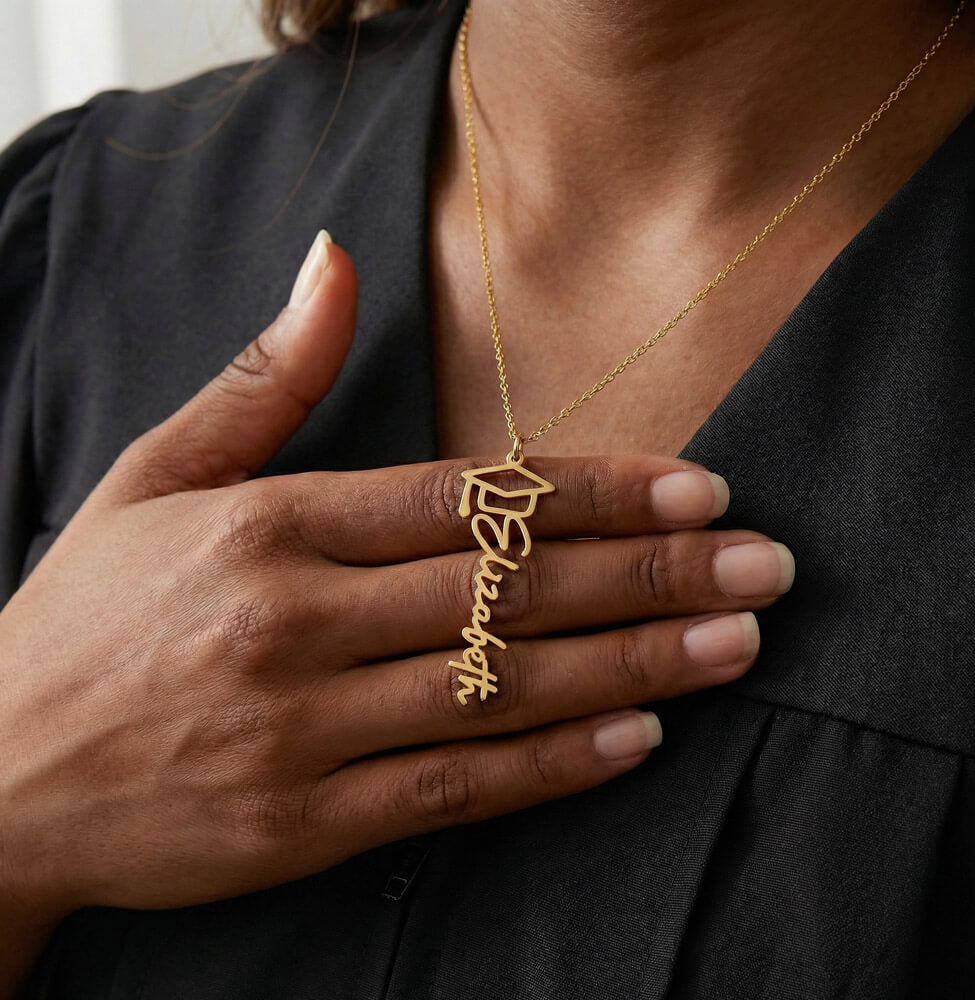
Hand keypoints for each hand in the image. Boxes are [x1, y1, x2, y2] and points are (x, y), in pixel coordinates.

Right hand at [0, 232, 791, 975]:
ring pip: (501, 690)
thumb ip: (262, 377)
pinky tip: (639, 739)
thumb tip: (333, 263)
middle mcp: (295, 624)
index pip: (465, 497)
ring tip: (735, 643)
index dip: (589, 490)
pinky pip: (453, 792)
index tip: (692, 485)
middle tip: (762, 563)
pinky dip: (553, 768)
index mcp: (269, 528)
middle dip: (648, 572)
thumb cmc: (84, 617)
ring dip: (632, 664)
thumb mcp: (155, 476)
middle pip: (508, 588)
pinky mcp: (304, 824)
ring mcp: (303, 731)